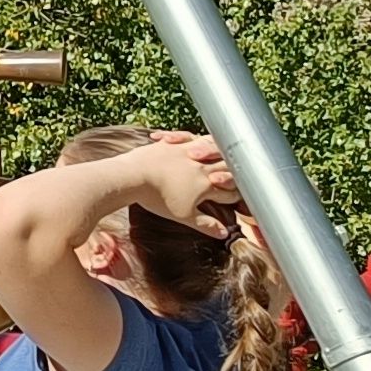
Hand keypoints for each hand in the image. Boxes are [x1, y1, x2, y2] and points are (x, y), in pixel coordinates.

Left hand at [122, 132, 241, 229]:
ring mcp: (186, 151)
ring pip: (210, 148)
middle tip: (238, 174)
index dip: (235, 196)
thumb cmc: (158, 198)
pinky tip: (183, 138)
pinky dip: (186, 137)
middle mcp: (201, 166)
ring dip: (216, 151)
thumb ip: (206, 224)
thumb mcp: (184, 216)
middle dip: (233, 173)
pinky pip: (184, 136)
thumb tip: (224, 234)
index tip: (237, 199)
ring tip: (220, 151)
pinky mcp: (170, 144)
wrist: (132, 177)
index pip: (229, 191)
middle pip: (225, 167)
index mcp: (207, 184)